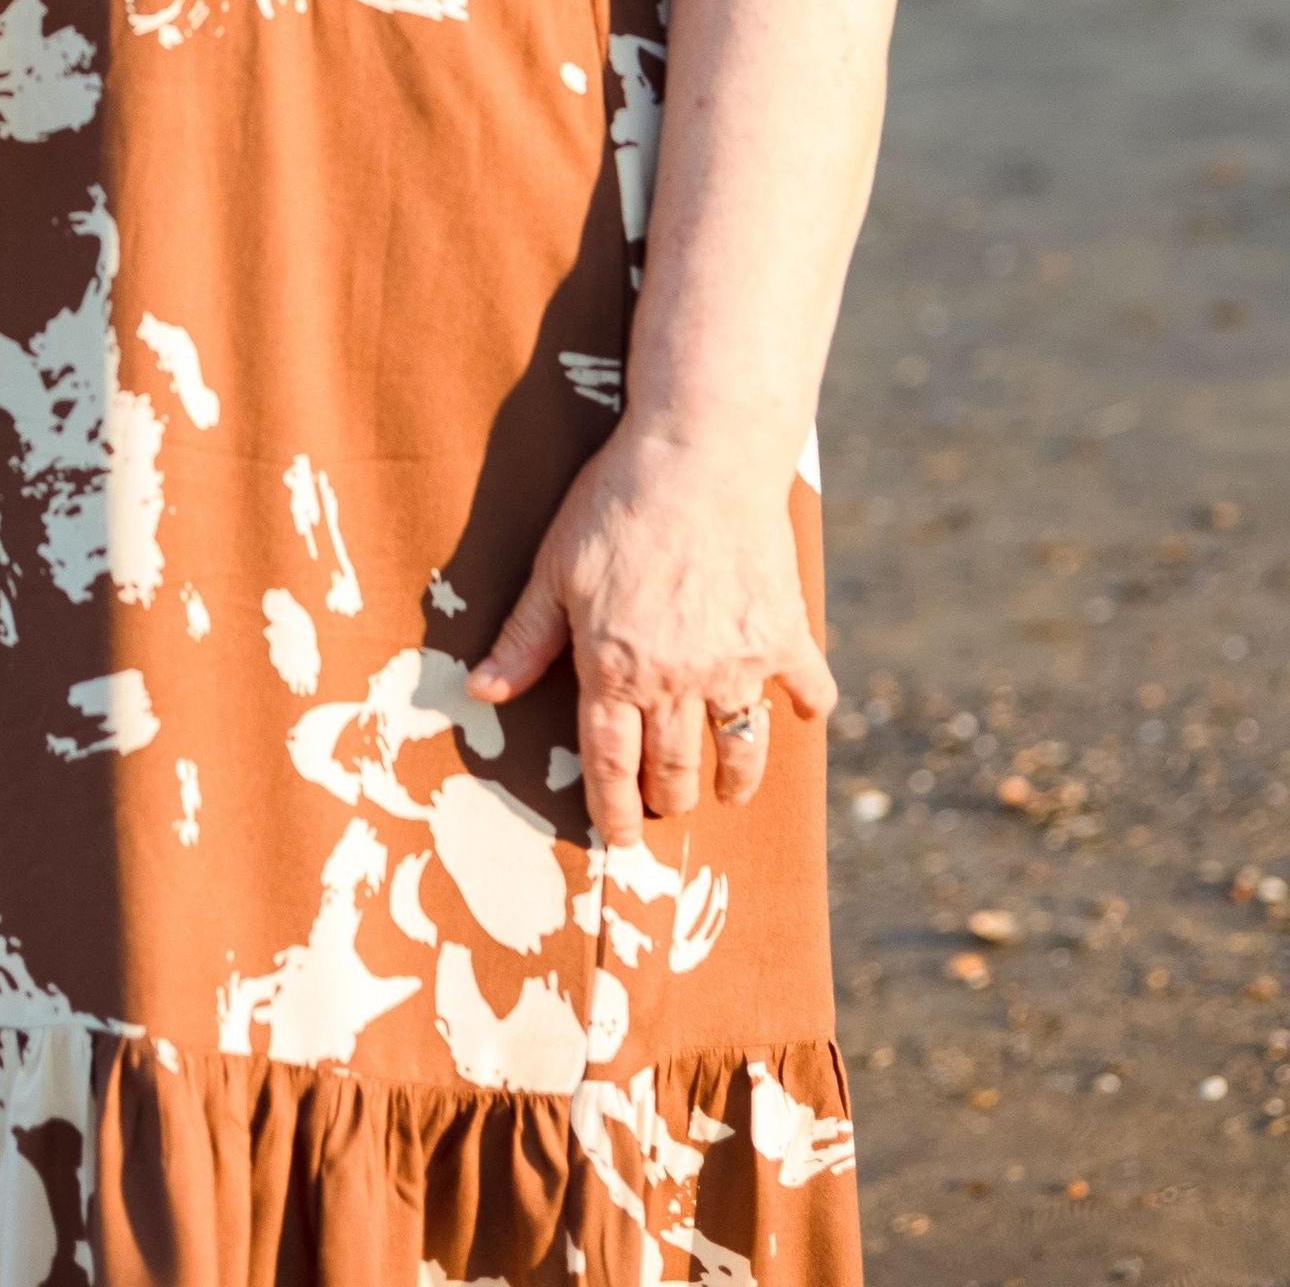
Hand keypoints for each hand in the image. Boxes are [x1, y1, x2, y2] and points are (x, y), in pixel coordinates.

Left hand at [467, 424, 833, 846]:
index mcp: (612, 667)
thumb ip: (525, 637)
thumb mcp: (555, 566)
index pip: (609, 762)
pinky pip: (807, 689)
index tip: (619, 837)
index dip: (613, 807)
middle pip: (672, 766)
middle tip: (669, 809)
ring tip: (730, 792)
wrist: (699, 452)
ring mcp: (734, 663)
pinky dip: (807, 707)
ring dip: (734, 779)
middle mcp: (675, 679)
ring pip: (738, 747)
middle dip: (668, 798)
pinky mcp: (782, 635)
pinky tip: (801, 714)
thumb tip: (481, 691)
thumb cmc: (616, 501)